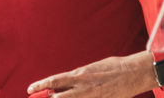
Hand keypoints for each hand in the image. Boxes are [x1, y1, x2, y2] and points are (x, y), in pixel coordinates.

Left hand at [27, 54, 151, 97]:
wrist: (133, 73)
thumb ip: (79, 77)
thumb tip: (68, 82)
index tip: (30, 89)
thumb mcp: (91, 68)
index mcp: (79, 74)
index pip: (54, 81)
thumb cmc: (113, 67)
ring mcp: (91, 97)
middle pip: (58, 97)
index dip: (40, 86)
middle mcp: (82, 87)